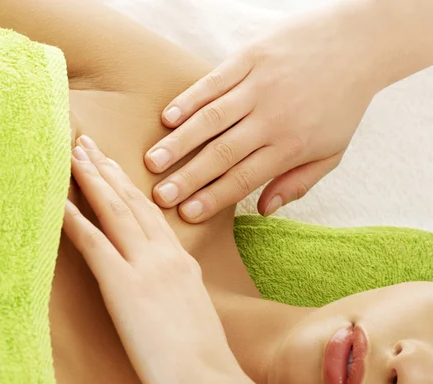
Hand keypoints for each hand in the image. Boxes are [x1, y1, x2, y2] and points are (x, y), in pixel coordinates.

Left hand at [63, 136, 266, 383]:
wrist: (209, 383)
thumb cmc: (202, 355)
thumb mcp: (192, 306)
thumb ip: (175, 281)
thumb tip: (162, 273)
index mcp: (181, 259)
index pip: (150, 211)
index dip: (128, 184)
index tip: (112, 164)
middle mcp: (164, 254)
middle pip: (130, 201)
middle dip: (106, 169)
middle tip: (87, 143)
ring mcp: (145, 268)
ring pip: (114, 212)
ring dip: (91, 180)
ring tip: (73, 155)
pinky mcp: (124, 287)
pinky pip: (94, 243)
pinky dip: (74, 219)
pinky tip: (58, 201)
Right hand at [145, 1, 384, 221]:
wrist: (358, 44)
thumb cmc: (342, 103)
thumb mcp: (332, 151)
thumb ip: (298, 183)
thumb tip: (264, 210)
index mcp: (291, 145)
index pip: (244, 177)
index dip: (213, 197)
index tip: (186, 213)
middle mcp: (272, 118)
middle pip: (223, 153)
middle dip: (189, 177)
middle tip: (160, 197)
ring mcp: (259, 86)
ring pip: (212, 119)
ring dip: (180, 142)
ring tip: (153, 161)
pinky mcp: (250, 58)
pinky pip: (214, 81)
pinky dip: (190, 99)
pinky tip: (168, 117)